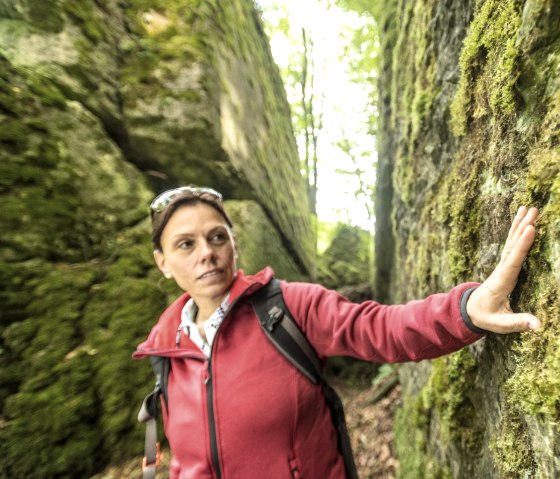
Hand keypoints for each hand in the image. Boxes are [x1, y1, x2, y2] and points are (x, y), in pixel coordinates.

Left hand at [466, 206, 540, 333]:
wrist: (470, 311)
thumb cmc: (485, 317)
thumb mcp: (500, 324)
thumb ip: (517, 323)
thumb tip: (539, 326)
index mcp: (501, 282)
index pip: (513, 261)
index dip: (522, 246)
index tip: (530, 229)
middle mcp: (501, 270)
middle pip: (513, 246)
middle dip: (522, 228)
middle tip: (533, 210)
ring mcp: (502, 266)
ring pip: (512, 242)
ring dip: (520, 225)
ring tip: (528, 208)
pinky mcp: (505, 265)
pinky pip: (512, 245)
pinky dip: (517, 231)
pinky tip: (523, 219)